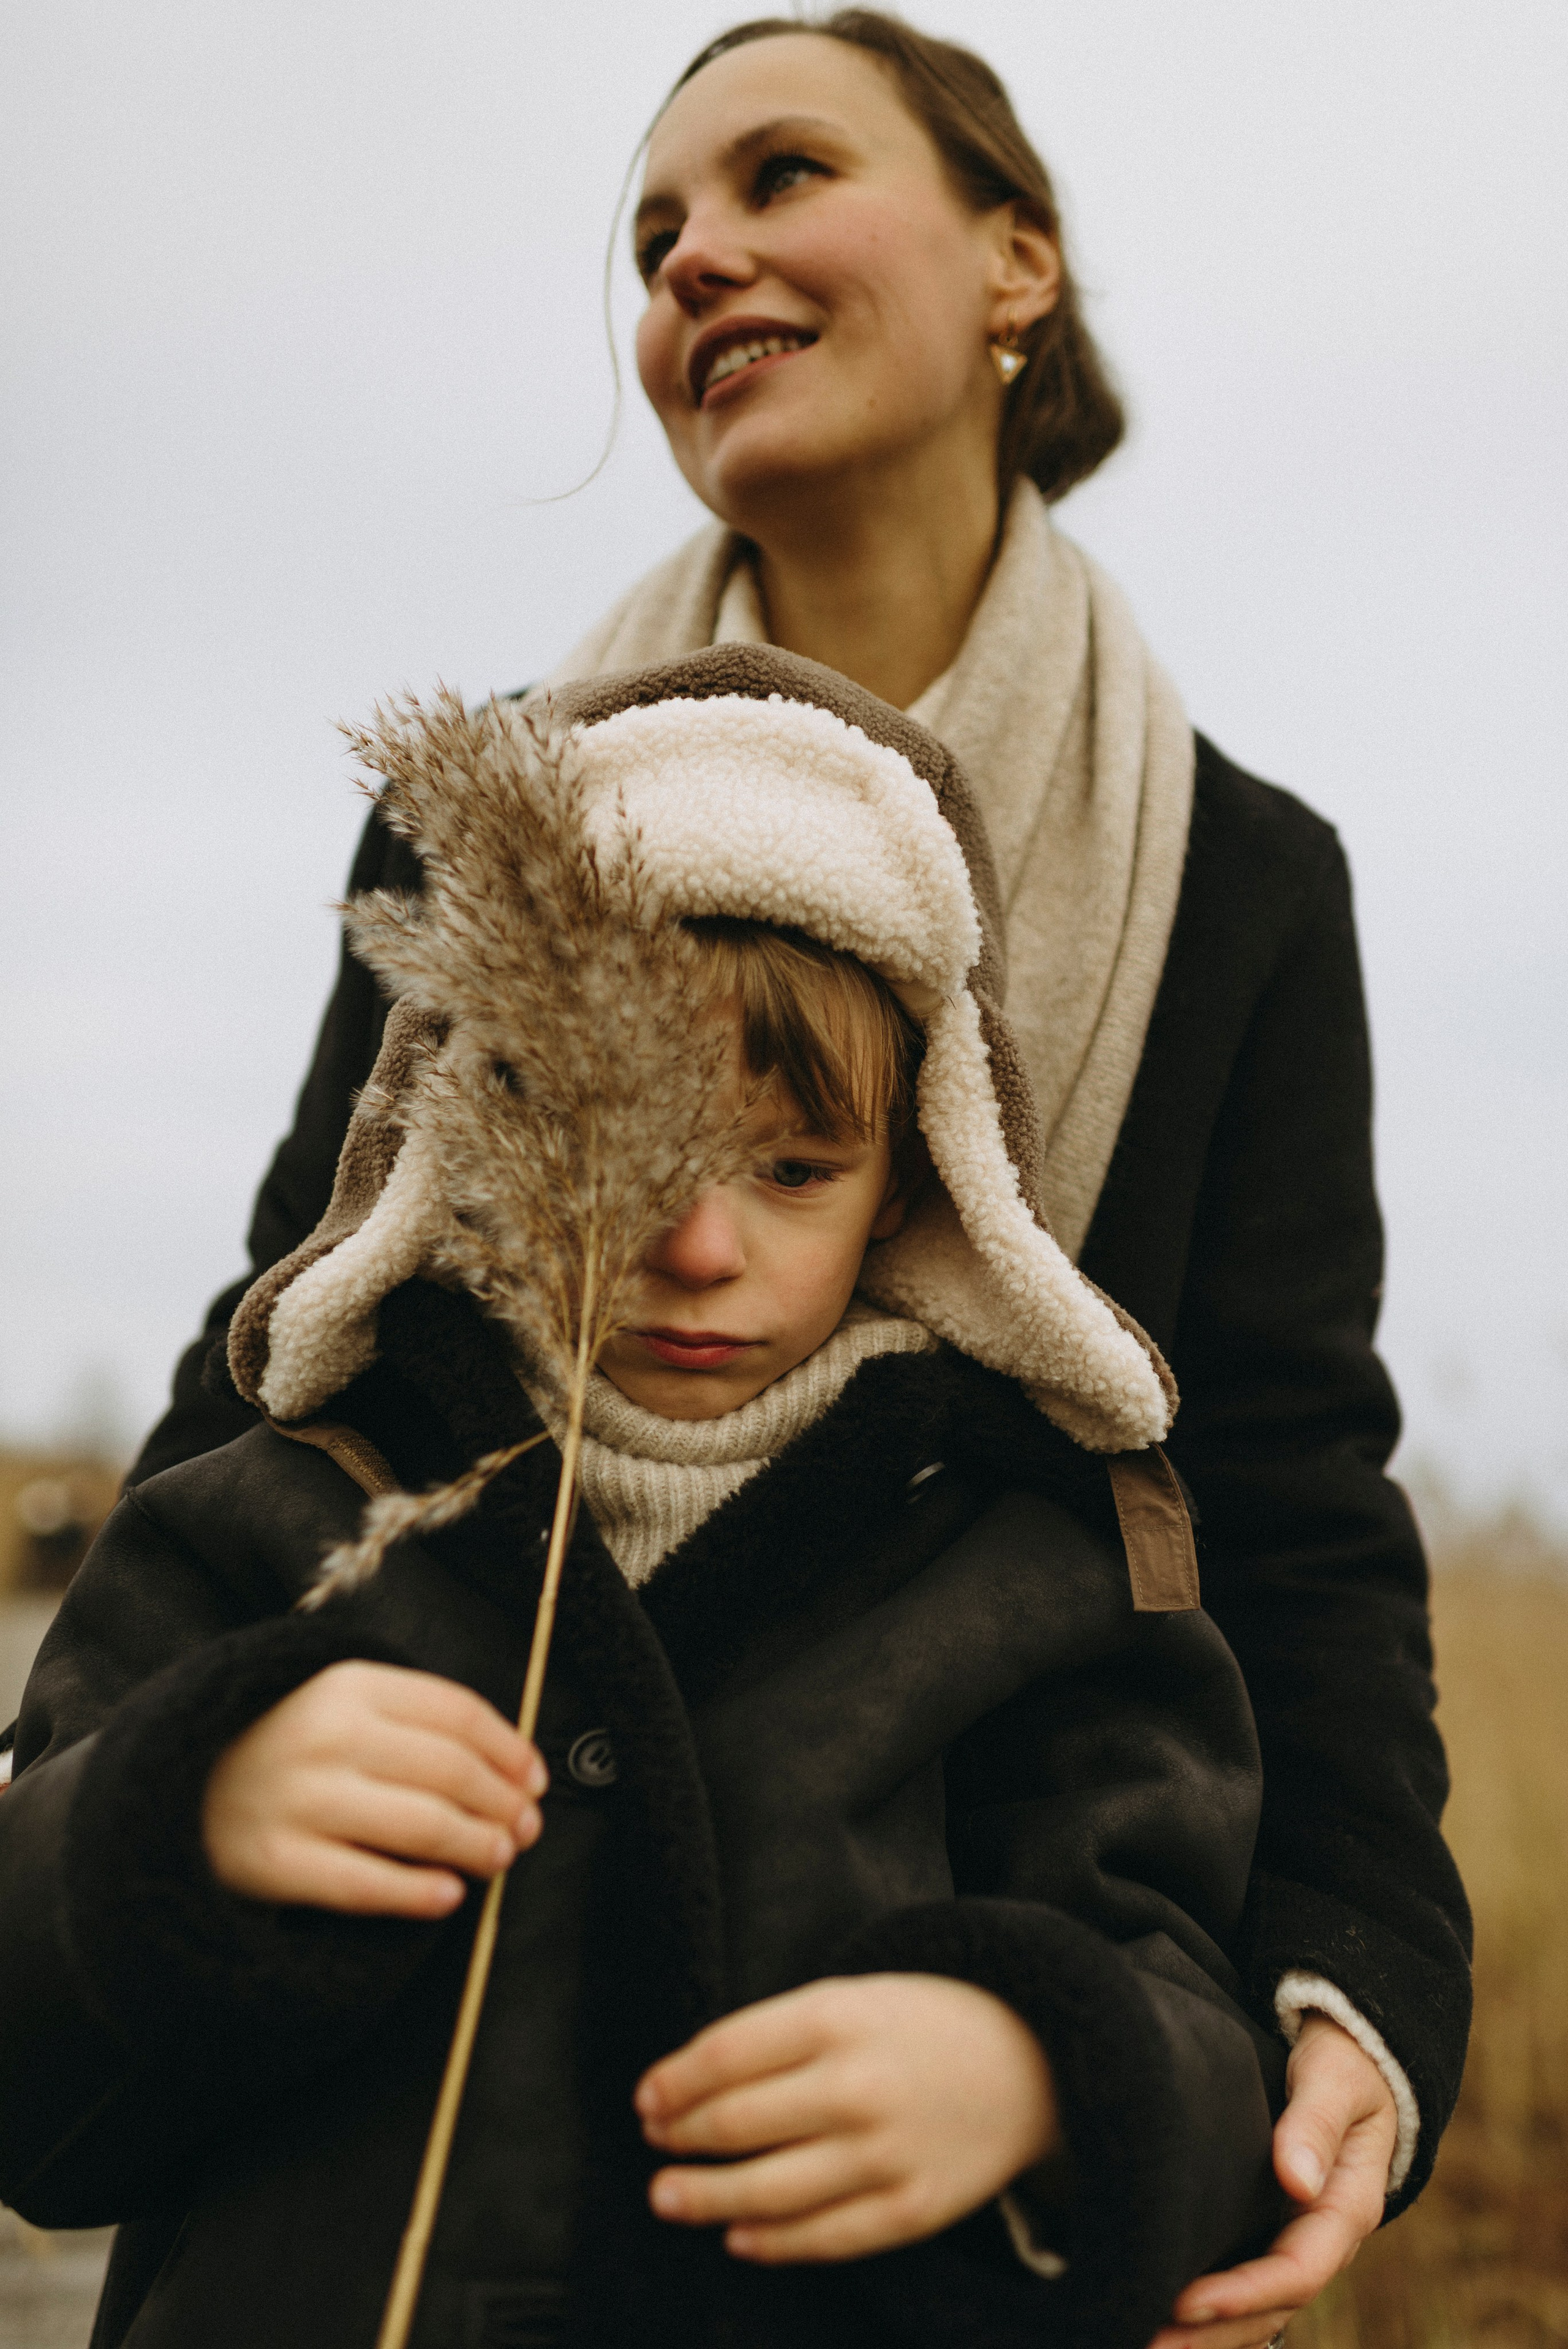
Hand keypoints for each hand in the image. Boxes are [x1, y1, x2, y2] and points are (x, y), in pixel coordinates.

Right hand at [202, 1660, 545, 1917]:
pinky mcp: (273, 1863)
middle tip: (526, 1828)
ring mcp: (298, 1800)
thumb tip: (509, 1763)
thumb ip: (410, 1718)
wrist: (165, 1784)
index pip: (456, 1712)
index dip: (510, 1749)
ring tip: (499, 1858)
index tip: (534, 1780)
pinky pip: (365, 1883)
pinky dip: (417, 1892)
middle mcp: (326, 1736)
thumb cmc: (279, 1745)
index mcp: (347, 1685)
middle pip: (449, 1771)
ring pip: (420, 1826)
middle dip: (502, 1804)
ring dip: (477, 1846)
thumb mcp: (336, 1702)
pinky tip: (448, 1896)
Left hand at [635, 1972, 1057, 2263]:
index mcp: (836, 2018)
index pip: (725, 2056)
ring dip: (706, 2197)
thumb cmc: (921, 2024)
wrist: (1032, 2062)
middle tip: (654, 2144)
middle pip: (737, 2123)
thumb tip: (691, 2083)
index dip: (674, 2082)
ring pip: (769, 2190)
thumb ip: (778, 2034)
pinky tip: (738, 2237)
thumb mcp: (851, 1998)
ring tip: (667, 2197)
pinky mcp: (911, 2209)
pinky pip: (825, 2237)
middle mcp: (856, 2086)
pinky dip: (772, 2241)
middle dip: (681, 2137)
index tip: (648, 2098)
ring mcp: (885, 2154)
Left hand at [1148, 2012, 1398, 2348]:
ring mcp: (1298, 2240)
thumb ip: (1317, 2121)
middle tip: (1146, 2343)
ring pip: (1260, 2312)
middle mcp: (1324, 2238)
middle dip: (1213, 2334)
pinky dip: (1212, 2317)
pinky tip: (1163, 2319)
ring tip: (1142, 2341)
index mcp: (1348, 2206)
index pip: (1297, 2271)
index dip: (1243, 2293)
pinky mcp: (1272, 2231)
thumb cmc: (1343, 2064)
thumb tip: (1298, 2180)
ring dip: (1208, 2337)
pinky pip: (1246, 2290)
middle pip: (1274, 2308)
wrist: (1352, 2058)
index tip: (1185, 2303)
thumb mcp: (1337, 2080)